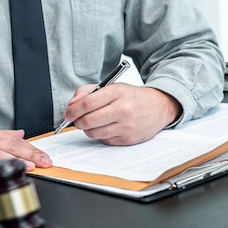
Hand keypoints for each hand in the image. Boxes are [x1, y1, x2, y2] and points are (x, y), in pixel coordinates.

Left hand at [63, 83, 180, 144]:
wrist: (159, 107)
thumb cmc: (133, 97)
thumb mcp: (113, 86)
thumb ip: (88, 92)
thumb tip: (71, 104)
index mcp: (117, 92)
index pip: (87, 103)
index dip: (73, 110)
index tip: (68, 113)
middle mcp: (123, 109)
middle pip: (89, 120)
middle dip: (78, 122)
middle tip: (77, 120)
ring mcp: (126, 126)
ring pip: (94, 133)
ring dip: (88, 130)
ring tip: (93, 123)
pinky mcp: (128, 139)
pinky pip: (104, 141)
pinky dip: (100, 136)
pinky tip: (107, 128)